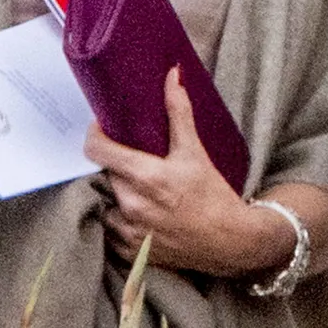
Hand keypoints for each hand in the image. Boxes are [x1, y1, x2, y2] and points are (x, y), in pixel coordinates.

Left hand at [90, 73, 289, 277]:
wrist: (231, 242)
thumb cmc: (214, 196)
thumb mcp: (195, 152)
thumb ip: (178, 112)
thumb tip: (172, 75)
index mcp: (144, 177)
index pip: (96, 150)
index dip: (95, 136)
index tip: (103, 130)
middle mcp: (131, 205)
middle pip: (107, 174)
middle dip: (118, 166)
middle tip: (136, 161)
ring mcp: (129, 231)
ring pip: (108, 201)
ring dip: (120, 193)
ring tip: (141, 191)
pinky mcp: (131, 251)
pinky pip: (112, 229)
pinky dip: (122, 220)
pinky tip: (143, 214)